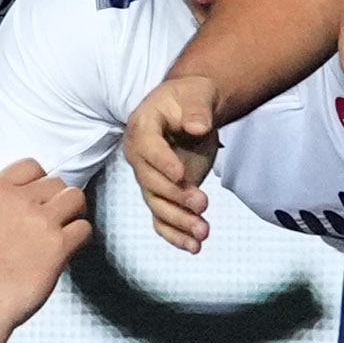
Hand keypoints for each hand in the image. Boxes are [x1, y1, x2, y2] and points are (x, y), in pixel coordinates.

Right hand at [0, 159, 93, 330]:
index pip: (32, 166)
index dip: (40, 182)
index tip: (41, 197)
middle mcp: (19, 200)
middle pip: (57, 183)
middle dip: (58, 201)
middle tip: (54, 220)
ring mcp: (41, 221)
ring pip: (75, 198)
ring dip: (74, 213)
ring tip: (66, 229)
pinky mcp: (58, 245)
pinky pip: (84, 228)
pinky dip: (80, 238)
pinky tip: (69, 249)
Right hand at [123, 72, 225, 252]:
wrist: (193, 110)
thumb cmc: (192, 98)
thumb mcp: (197, 95)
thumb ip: (198, 109)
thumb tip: (198, 126)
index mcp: (143, 127)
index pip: (148, 147)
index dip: (163, 162)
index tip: (182, 175)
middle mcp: (140, 157)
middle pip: (151, 182)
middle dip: (176, 196)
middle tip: (203, 203)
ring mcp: (150, 178)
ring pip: (157, 205)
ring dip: (179, 222)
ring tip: (203, 233)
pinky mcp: (163, 194)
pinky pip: (162, 218)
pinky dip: (175, 234)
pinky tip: (193, 247)